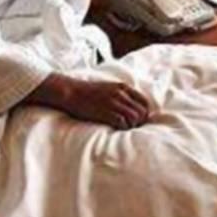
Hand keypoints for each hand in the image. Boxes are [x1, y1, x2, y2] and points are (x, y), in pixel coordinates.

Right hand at [26, 75, 151, 129]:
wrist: (71, 91)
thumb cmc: (88, 91)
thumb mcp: (109, 87)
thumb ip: (121, 94)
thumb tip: (130, 105)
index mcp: (123, 87)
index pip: (144, 101)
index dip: (144, 112)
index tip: (140, 119)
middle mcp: (121, 95)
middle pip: (142, 111)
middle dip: (140, 121)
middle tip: (133, 127)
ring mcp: (114, 103)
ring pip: (134, 118)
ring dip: (132, 126)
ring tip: (125, 129)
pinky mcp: (106, 112)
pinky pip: (122, 123)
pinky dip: (123, 128)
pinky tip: (118, 129)